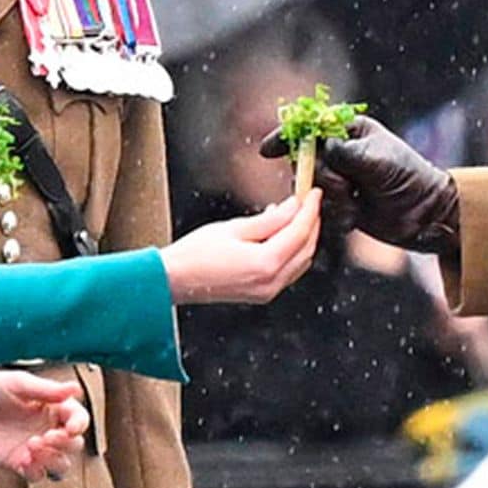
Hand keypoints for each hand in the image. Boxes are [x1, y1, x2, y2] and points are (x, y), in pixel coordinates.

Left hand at [0, 370, 88, 482]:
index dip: (79, 424)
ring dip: (54, 459)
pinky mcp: (18, 463)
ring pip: (60, 465)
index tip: (70, 427)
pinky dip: (36, 471)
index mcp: (54, 406)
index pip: (79, 419)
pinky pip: (37, 475)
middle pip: (74, 445)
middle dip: (65, 443)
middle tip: (47, 436)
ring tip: (33, 446)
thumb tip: (75, 389)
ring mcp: (34, 448)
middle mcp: (49, 428)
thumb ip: (47, 390)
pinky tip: (24, 458)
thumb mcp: (20, 383)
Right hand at [161, 189, 321, 303]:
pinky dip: (293, 250)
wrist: (174, 280)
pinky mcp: (262, 293)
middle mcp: (271, 282)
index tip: (313, 193)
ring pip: (300, 261)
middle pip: (306, 249)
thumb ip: (269, 219)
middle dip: (311, 222)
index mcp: (265, 264)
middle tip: (309, 201)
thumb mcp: (234, 228)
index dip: (309, 210)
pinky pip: (289, 270)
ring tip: (299, 213)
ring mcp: (267, 291)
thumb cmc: (195, 255)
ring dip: (304, 237)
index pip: (299, 232)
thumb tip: (293, 207)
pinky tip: (284, 233)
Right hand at [260, 116, 459, 254]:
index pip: (310, 128)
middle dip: (320, 177)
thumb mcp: (378, 159)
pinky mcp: (341, 203)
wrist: (425, 213)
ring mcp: (340, 178)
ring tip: (357, 201)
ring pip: (311, 188)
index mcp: (350, 131)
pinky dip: (335, 214)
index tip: (267, 150)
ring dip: (331, 198)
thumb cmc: (407, 177)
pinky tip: (356, 214)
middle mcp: (341, 152)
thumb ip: (346, 152)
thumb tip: (324, 149)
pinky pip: (320, 209)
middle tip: (347, 186)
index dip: (286, 137)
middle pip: (306, 161)